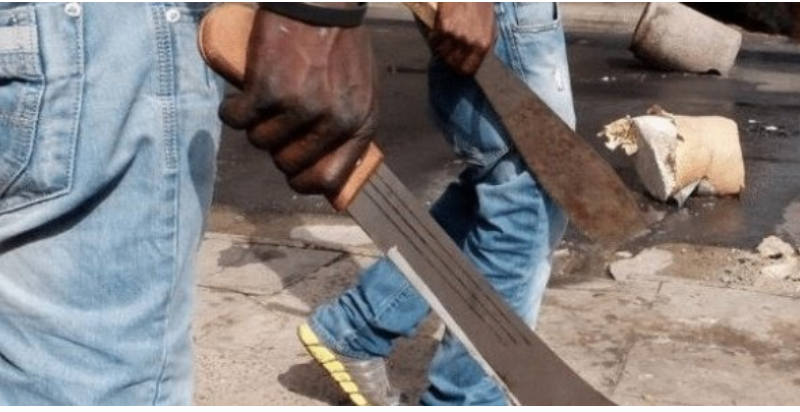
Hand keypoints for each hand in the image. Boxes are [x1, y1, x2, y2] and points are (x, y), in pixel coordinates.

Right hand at [219, 7, 377, 195]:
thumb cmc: (341, 42)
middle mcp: (332, 121)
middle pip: (288, 164)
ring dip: (255, 125)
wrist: (321, 0)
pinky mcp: (267, 89)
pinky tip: (237, 99)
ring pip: (260, 141)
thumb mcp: (362, 89)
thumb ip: (351, 126)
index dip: (304, 182)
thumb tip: (333, 168)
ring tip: (263, 100)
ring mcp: (300, 107)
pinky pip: (236, 119)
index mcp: (360, 123)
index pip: (329, 179)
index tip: (291, 174)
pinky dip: (231, 110)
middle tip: (275, 124)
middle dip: (276, 148)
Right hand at [428, 2, 495, 75]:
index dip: (461, 69)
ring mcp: (455, 36)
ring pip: (441, 53)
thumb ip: (483, 44)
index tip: (457, 67)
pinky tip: (438, 31)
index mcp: (483, 45)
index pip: (468, 69)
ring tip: (443, 42)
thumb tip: (475, 60)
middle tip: (448, 54)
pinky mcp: (443, 27)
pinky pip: (434, 40)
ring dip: (440, 49)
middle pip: (453, 64)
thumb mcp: (490, 27)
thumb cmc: (481, 6)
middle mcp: (469, 43)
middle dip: (449, 60)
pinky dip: (434, 37)